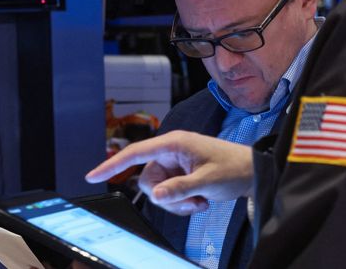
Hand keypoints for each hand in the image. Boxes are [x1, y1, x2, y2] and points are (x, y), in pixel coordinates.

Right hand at [85, 130, 253, 215]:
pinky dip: (182, 202)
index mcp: (173, 143)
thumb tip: (156, 195)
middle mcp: (170, 152)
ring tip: (199, 201)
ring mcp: (174, 164)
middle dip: (166, 197)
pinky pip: (168, 194)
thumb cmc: (234, 168)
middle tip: (191, 202)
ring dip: (176, 202)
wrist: (253, 172)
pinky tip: (200, 200)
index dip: (111, 164)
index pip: (134, 153)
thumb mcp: (207, 181)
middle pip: (147, 180)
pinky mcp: (179, 175)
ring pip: (158, 191)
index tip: (93, 176)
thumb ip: (180, 189)